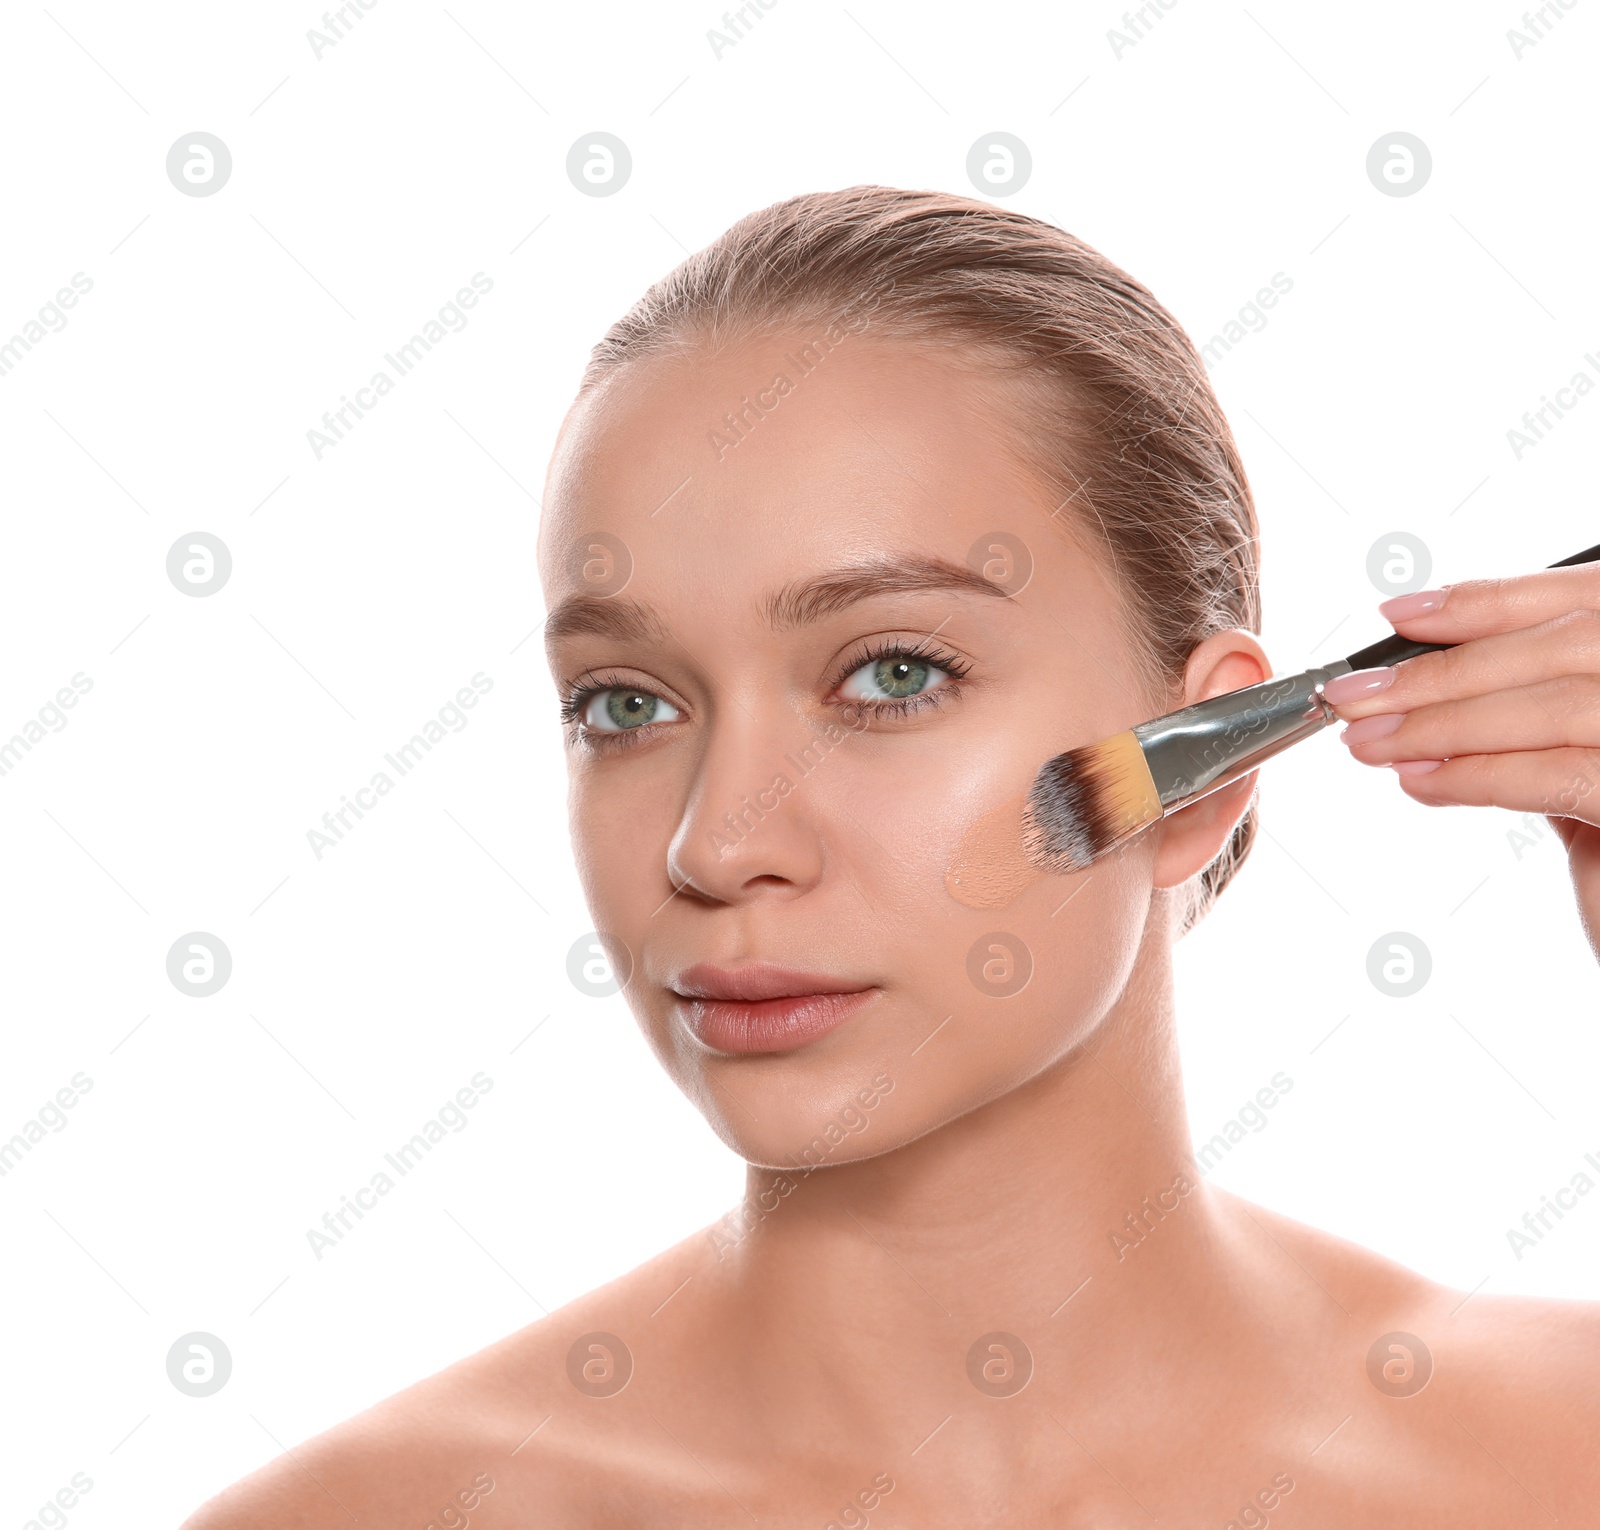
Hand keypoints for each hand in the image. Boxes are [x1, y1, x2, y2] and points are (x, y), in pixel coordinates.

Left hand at [1322, 566, 1599, 958]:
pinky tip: (1419, 784)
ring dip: (1442, 725)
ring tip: (1371, 745)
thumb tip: (1431, 679)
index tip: (1399, 615)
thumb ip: (1534, 712)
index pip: (1577, 599)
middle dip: (1440, 672)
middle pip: (1559, 646)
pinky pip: (1557, 775)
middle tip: (1354, 697)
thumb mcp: (1581, 757)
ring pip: (1551, 707)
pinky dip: (1476, 776)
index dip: (1486, 601)